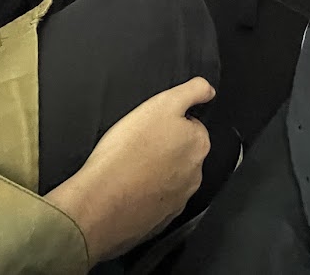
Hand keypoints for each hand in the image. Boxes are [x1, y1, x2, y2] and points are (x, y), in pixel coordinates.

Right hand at [45, 77, 214, 264]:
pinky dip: (144, 195)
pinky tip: (126, 188)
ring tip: (129, 166)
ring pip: (170, 178)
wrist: (101, 202)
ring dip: (155, 172)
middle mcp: (195, 174)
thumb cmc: (127, 152)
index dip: (169, 122)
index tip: (150, 126)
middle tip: (137, 145)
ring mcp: (178, 200)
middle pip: (183, 153)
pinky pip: (155, 202)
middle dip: (164, 148)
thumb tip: (208, 89)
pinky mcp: (160, 220)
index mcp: (198, 145)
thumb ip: (191, 92)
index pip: (192, 126)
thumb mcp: (162, 104)